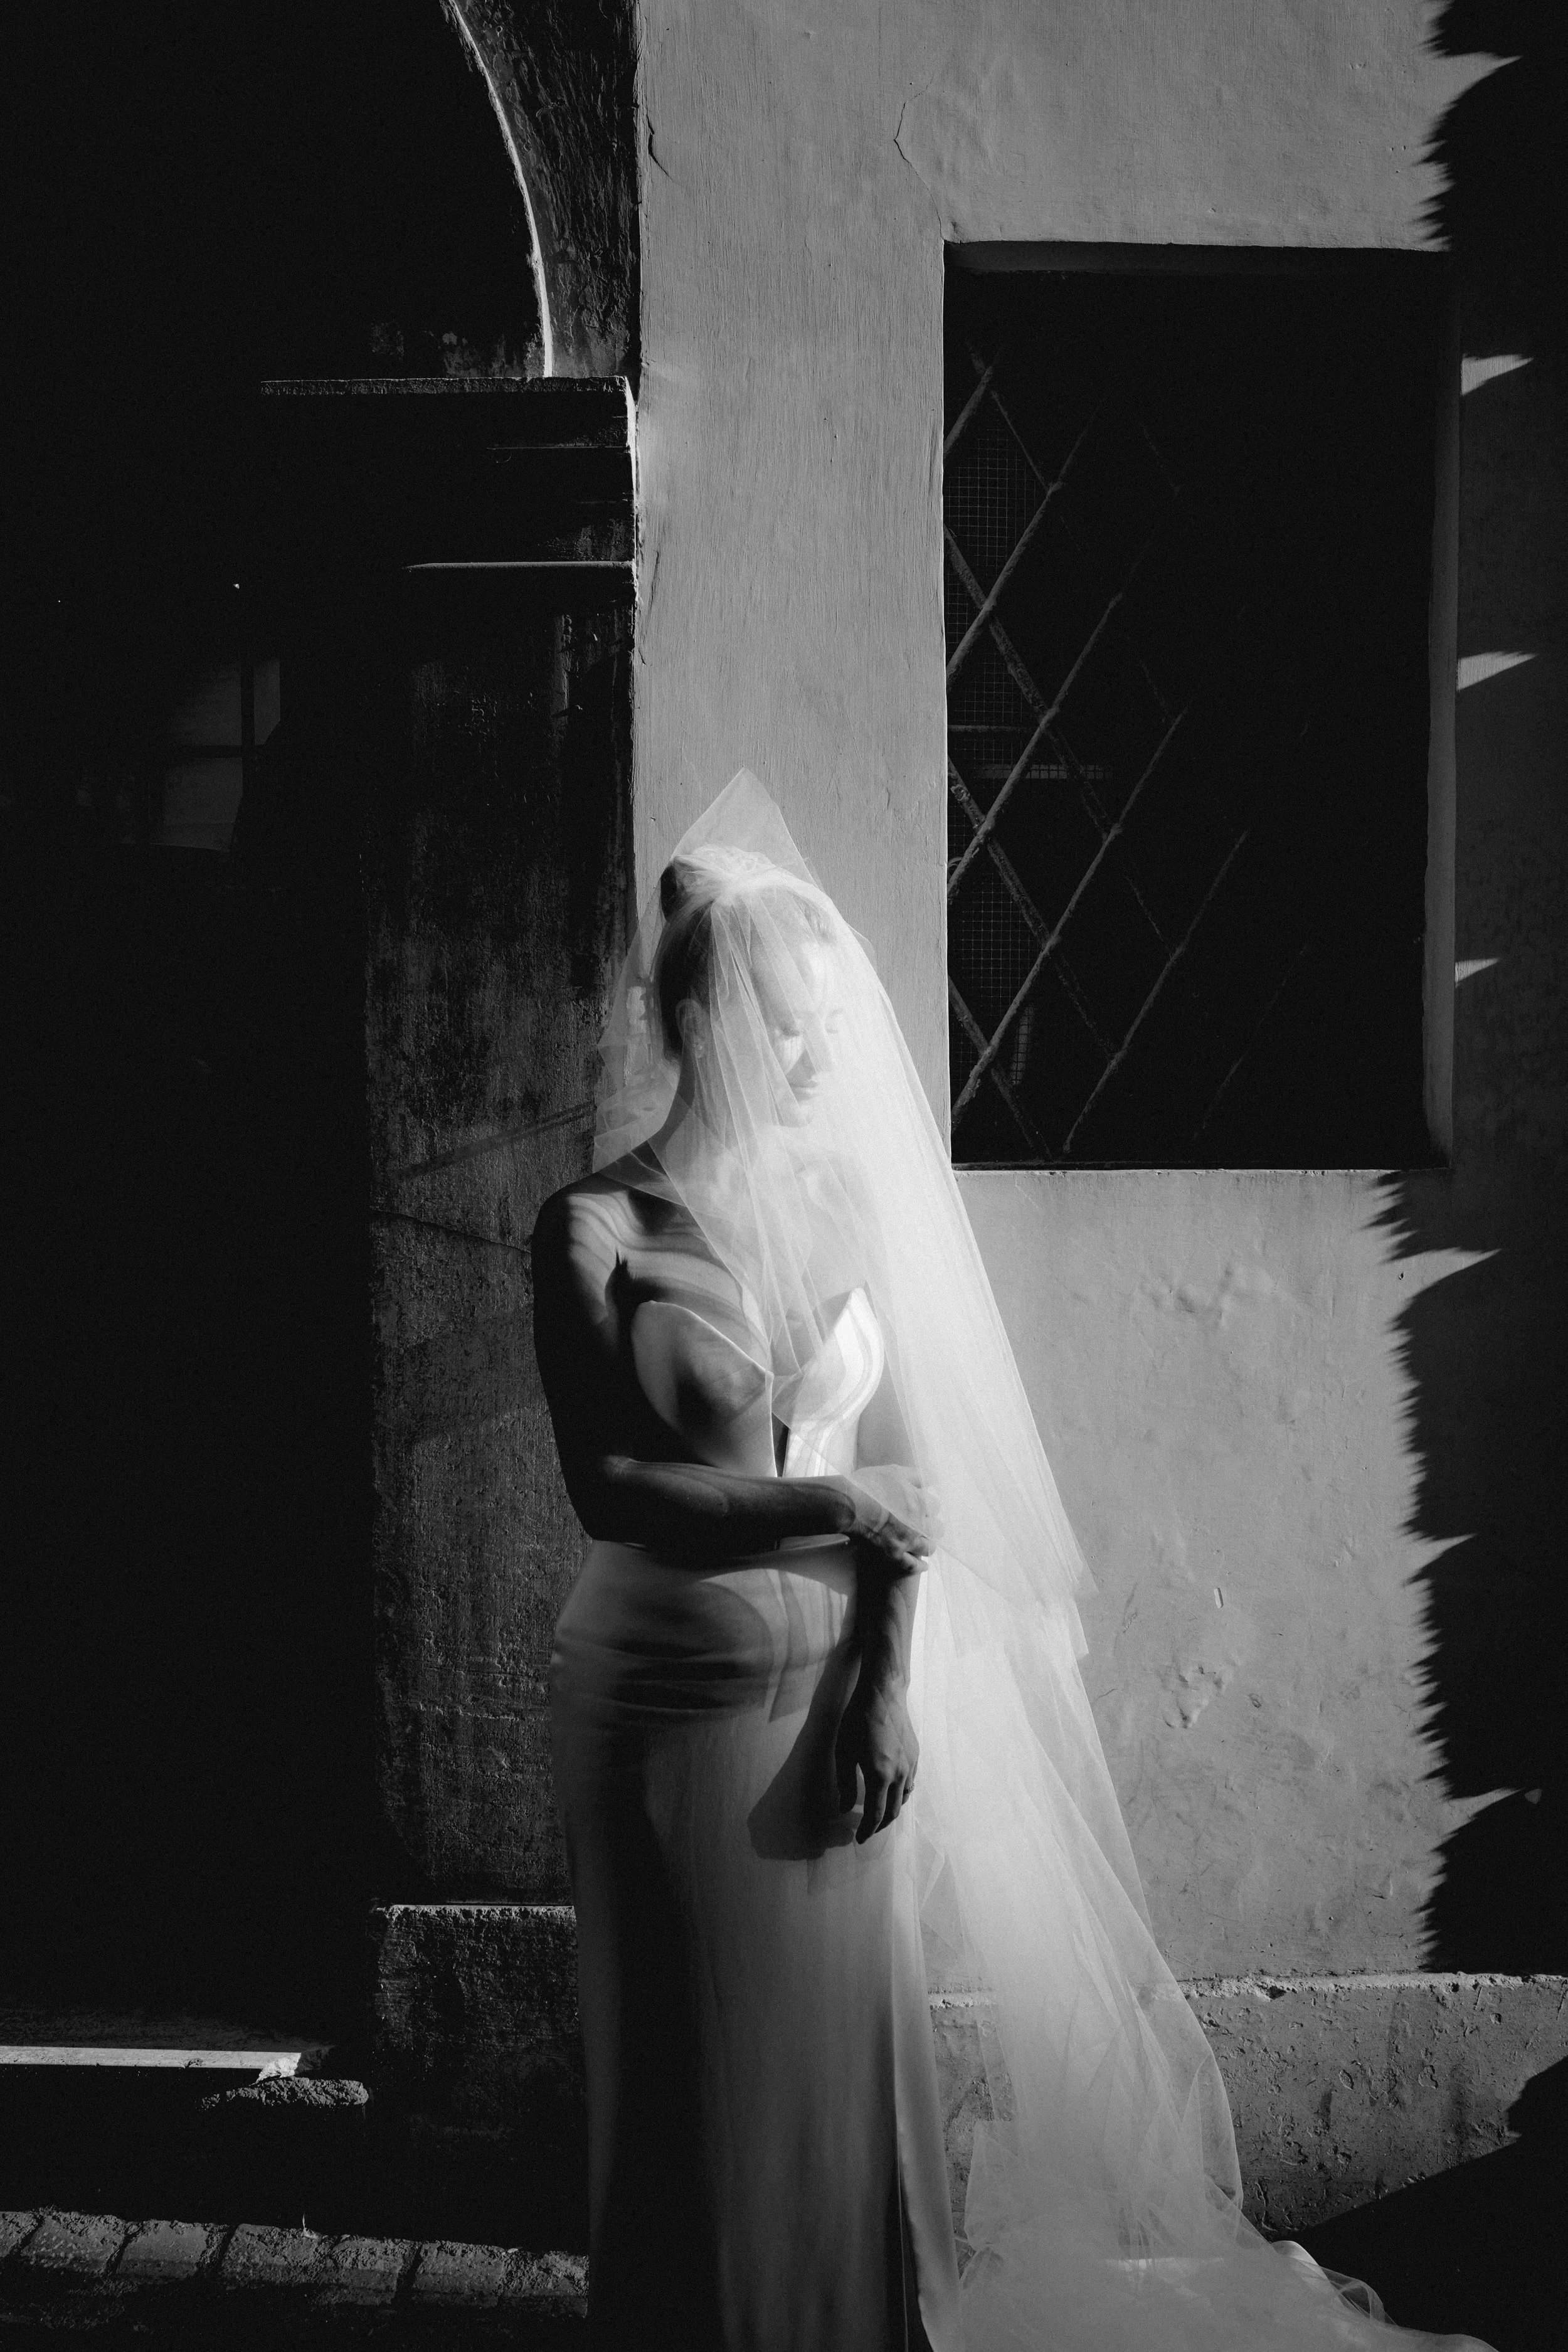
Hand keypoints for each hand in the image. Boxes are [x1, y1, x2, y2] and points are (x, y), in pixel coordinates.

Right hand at [828, 1474, 932, 1577]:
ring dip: (928, 1544)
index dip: (928, 1503)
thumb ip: (915, 1475)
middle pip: (937, 1528)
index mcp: (920, 1502)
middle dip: (933, 1525)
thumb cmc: (871, 1485)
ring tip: (925, 1542)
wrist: (851, 1505)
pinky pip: (912, 1565)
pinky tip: (923, 1566)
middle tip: (926, 1523)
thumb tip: (931, 1478)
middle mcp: (918, 1524)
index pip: (935, 1504)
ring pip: (928, 1547)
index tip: (922, 1503)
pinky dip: (919, 1566)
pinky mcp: (894, 1553)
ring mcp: (907, 1540)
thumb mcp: (895, 1472)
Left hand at [835, 1662, 918, 1842]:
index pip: (875, 1814)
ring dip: (892, 1810)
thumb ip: (845, 1783)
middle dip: (880, 1825)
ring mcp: (911, 1765)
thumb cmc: (858, 1720)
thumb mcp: (844, 1752)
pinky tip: (892, 1790)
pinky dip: (901, 1794)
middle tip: (868, 1830)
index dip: (867, 1830)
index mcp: (880, 1776)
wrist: (883, 1693)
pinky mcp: (915, 1755)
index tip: (860, 1840)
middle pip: (893, 1811)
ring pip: (905, 1798)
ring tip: (879, 1813)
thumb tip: (845, 1809)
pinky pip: (910, 1783)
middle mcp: (899, 1775)